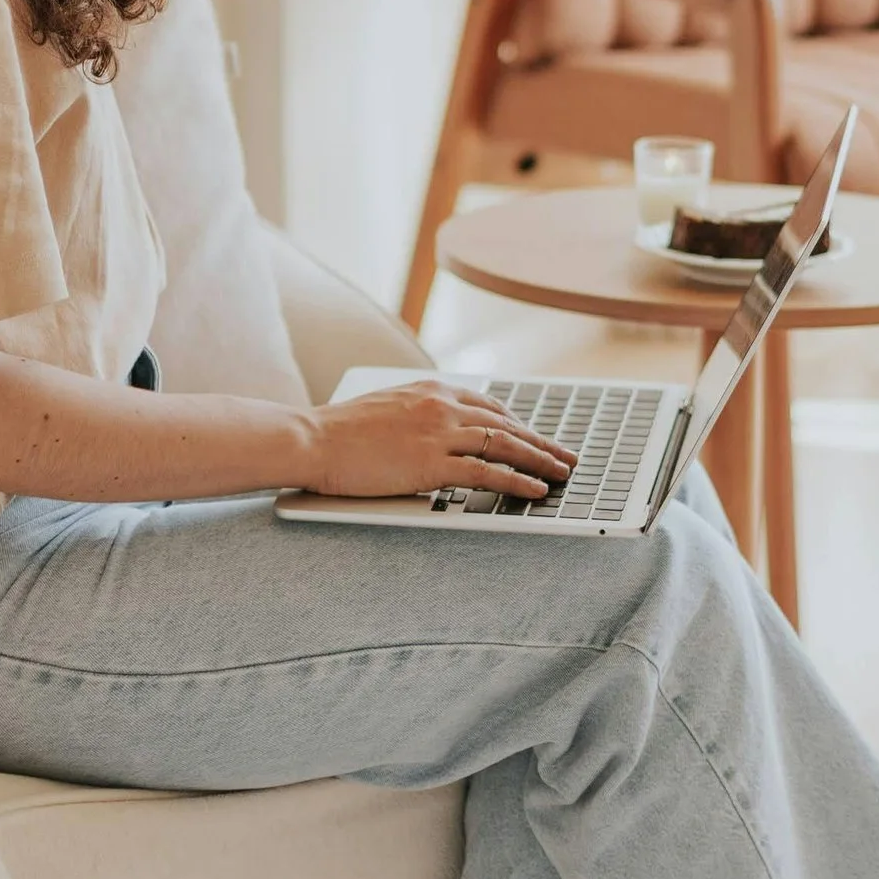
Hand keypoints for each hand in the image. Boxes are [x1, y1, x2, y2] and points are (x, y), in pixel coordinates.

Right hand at [304, 382, 577, 503]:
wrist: (311, 439)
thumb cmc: (338, 431)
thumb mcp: (386, 407)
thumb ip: (418, 414)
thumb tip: (436, 431)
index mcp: (431, 389)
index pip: (489, 404)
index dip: (518, 423)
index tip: (535, 436)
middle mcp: (441, 405)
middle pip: (506, 423)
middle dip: (541, 441)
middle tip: (567, 455)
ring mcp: (438, 433)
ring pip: (504, 445)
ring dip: (540, 460)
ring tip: (562, 473)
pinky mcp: (431, 463)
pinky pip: (486, 473)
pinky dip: (516, 482)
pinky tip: (535, 490)